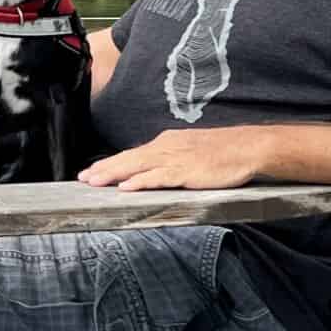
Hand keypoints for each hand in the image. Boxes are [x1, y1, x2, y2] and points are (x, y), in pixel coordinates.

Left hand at [78, 128, 270, 190]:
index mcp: (167, 142)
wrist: (248, 148)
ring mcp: (176, 159)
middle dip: (104, 169)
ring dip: (114, 175)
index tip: (92, 171)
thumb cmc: (224, 152)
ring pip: (137, 167)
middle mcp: (167, 148)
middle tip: (82, 178)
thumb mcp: (191, 152)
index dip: (111, 163)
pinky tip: (126, 188)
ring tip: (94, 182)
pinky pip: (158, 178)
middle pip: (129, 159)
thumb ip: (172, 160)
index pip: (133, 154)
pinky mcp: (186, 172)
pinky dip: (140, 182)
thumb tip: (154, 171)